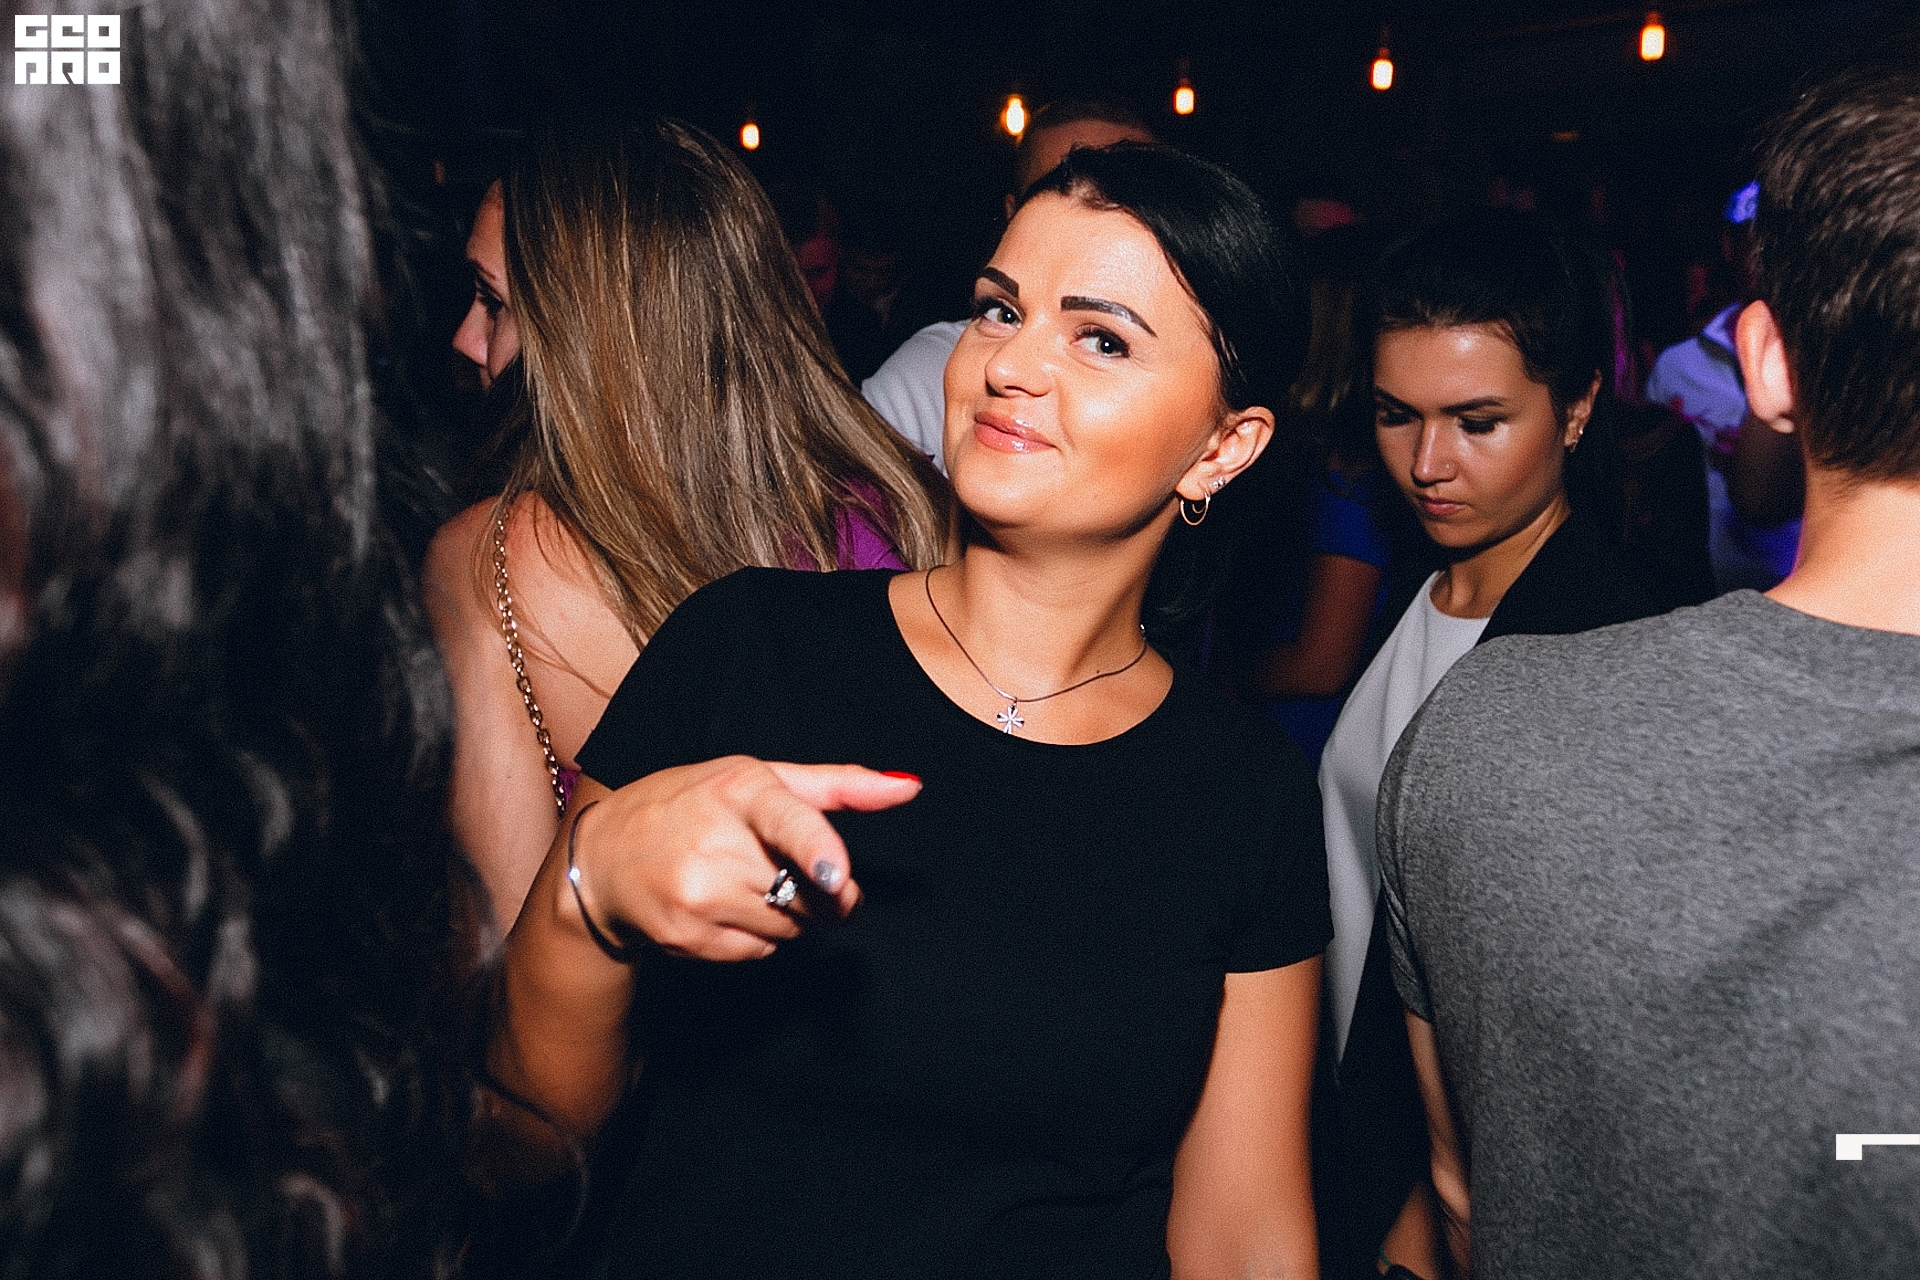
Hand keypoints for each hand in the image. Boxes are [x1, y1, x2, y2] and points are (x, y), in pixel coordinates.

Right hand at [567, 757, 920, 962]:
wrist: (604, 855)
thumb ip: (838, 786)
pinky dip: (758, 936)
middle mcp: (715, 844)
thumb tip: (910, 788)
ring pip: (792, 927)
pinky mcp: (688, 938)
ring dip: (790, 913)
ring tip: (747, 880)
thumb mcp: (757, 778)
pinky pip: (760, 951)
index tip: (836, 877)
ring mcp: (697, 896)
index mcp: (740, 791)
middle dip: (823, 889)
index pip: (786, 821)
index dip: (816, 851)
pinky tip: (725, 906)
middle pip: (811, 892)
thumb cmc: (690, 805)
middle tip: (796, 868)